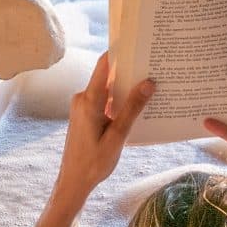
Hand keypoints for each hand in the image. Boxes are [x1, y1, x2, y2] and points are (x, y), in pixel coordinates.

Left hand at [27, 55, 151, 226]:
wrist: (72, 182)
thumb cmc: (94, 162)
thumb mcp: (118, 136)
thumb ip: (132, 108)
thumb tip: (148, 82)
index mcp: (89, 100)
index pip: (105, 64)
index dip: (120, 51)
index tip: (139, 43)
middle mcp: (83, 98)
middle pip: (108, 76)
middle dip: (130, 71)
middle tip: (154, 66)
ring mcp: (83, 106)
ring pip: (107, 90)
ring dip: (126, 89)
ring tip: (151, 86)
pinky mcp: (85, 115)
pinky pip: (104, 101)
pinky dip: (119, 101)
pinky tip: (137, 107)